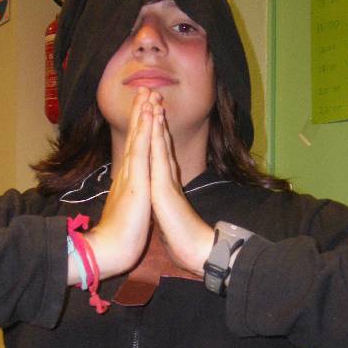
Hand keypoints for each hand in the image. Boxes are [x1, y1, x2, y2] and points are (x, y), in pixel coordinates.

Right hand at [80, 88, 154, 279]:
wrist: (111, 250)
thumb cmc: (120, 236)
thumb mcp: (129, 211)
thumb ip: (129, 198)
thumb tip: (131, 194)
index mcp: (129, 181)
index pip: (137, 149)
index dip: (141, 128)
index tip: (145, 108)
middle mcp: (128, 173)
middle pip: (136, 137)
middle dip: (140, 112)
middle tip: (144, 89)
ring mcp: (131, 175)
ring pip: (138, 138)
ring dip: (143, 114)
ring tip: (146, 92)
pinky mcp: (135, 182)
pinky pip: (141, 151)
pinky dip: (145, 131)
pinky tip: (149, 114)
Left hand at [149, 104, 213, 275]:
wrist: (195, 250)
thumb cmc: (183, 238)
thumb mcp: (170, 216)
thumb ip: (167, 203)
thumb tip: (163, 202)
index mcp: (166, 186)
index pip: (160, 155)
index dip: (157, 134)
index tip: (153, 115)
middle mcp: (168, 178)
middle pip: (161, 143)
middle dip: (157, 120)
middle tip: (154, 96)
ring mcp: (166, 181)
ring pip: (160, 144)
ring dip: (156, 121)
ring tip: (154, 99)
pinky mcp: (164, 188)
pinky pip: (158, 157)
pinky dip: (155, 138)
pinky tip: (154, 122)